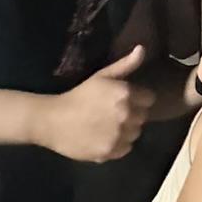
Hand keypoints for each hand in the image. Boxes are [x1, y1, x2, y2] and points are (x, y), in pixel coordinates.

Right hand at [34, 45, 154, 161]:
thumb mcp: (101, 76)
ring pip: (136, 133)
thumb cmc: (78, 95)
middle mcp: (126, 115)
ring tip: (109, 126)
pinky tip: (104, 137)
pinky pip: (126, 148)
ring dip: (127, 130)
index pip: (149, 99)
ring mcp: (119, 135)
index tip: (125, 100)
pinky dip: (118, 144)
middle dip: (133, 114)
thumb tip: (142, 49)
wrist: (51, 120)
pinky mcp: (111, 152)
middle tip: (114, 113)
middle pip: (143, 117)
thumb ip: (125, 65)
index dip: (138, 99)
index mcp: (125, 94)